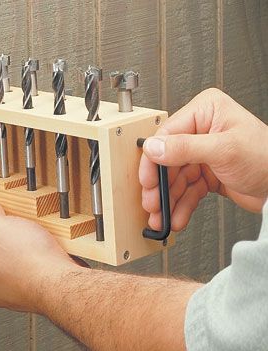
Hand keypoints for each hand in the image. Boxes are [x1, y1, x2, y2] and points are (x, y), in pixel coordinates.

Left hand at [0, 199, 76, 312]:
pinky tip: (41, 247)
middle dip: (0, 231)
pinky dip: (34, 255)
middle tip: (10, 219)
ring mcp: (12, 290)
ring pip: (11, 257)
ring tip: (29, 233)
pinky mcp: (32, 290)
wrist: (62, 283)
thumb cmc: (30, 262)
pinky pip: (29, 266)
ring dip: (19, 242)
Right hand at [139, 88, 267, 231]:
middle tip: (152, 203)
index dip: (153, 160)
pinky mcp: (207, 173)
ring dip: (168, 200)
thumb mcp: (224, 149)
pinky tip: (177, 216)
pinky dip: (181, 205)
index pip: (167, 134)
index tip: (147, 180)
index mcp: (205, 112)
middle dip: (160, 186)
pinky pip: (187, 190)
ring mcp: (203, 153)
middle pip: (168, 159)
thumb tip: (153, 147)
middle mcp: (202, 130)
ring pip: (175, 178)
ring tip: (162, 217)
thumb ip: (184, 147)